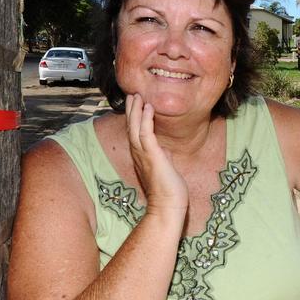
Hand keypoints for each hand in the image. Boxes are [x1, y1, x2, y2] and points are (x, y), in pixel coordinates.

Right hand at [125, 94, 188, 218]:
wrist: (168, 205)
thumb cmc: (168, 190)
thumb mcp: (164, 168)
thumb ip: (162, 157)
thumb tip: (165, 151)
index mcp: (141, 156)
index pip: (134, 133)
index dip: (134, 118)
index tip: (135, 104)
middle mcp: (138, 154)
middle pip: (131, 127)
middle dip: (131, 110)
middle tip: (132, 94)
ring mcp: (143, 154)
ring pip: (135, 127)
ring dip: (136, 110)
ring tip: (137, 95)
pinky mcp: (152, 155)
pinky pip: (146, 133)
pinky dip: (146, 119)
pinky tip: (148, 107)